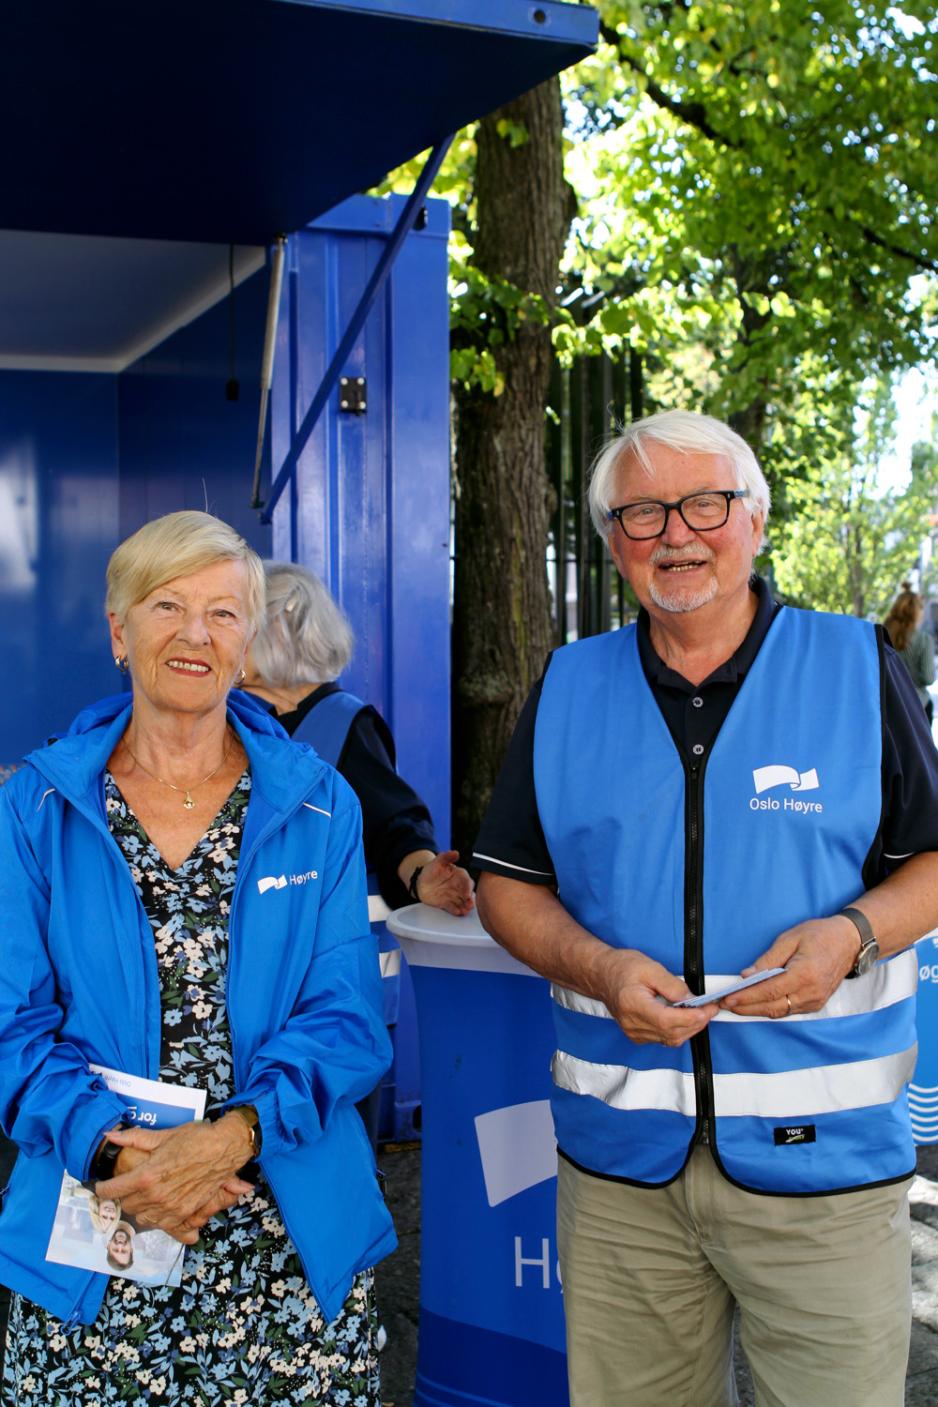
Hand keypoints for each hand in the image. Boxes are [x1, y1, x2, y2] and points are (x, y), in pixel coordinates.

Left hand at [95, 1116, 255, 1243]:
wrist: (224, 1149)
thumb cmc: (195, 1139)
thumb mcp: (163, 1136)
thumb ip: (135, 1138)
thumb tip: (111, 1135)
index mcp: (146, 1175)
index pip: (114, 1190)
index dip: (103, 1189)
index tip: (101, 1187)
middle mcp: (155, 1196)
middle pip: (127, 1205)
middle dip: (122, 1197)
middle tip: (125, 1187)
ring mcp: (170, 1208)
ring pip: (142, 1218)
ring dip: (138, 1208)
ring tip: (141, 1197)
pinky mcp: (184, 1213)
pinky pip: (161, 1225)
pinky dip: (155, 1218)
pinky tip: (157, 1208)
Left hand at [415, 850, 474, 915]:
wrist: (421, 881)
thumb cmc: (432, 870)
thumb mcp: (438, 861)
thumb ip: (446, 857)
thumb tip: (455, 852)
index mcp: (459, 876)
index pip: (466, 881)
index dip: (468, 887)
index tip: (467, 893)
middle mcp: (459, 887)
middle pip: (468, 894)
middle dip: (470, 900)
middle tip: (470, 905)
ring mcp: (454, 896)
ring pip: (462, 902)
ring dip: (465, 907)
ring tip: (465, 911)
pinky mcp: (448, 903)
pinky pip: (453, 907)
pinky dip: (456, 910)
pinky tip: (458, 912)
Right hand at [595, 948, 715, 1046]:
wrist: (602, 976)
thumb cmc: (623, 967)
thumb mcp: (650, 968)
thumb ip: (672, 985)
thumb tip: (693, 999)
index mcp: (633, 1005)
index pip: (668, 1020)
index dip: (692, 1018)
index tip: (708, 1009)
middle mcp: (632, 1024)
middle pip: (672, 1033)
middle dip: (696, 1023)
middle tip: (710, 1009)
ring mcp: (634, 1033)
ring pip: (670, 1039)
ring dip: (689, 1028)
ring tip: (700, 1012)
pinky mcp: (637, 1036)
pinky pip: (663, 1039)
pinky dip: (678, 1030)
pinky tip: (684, 1017)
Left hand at [721, 915, 860, 1018]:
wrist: (849, 942)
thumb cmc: (821, 935)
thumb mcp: (790, 938)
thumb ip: (768, 959)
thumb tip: (747, 975)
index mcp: (804, 974)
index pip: (769, 991)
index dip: (746, 997)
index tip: (728, 999)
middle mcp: (811, 993)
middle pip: (773, 1007)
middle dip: (747, 1008)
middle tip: (726, 1005)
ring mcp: (815, 1001)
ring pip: (780, 1012)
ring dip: (757, 1010)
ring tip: (737, 1005)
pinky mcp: (816, 1004)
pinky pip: (789, 1010)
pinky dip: (771, 1008)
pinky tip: (757, 1003)